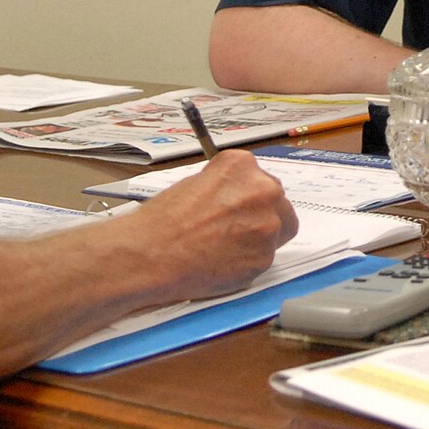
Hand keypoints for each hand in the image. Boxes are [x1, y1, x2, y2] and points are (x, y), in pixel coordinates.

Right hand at [139, 151, 297, 298]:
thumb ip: (226, 187)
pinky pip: (264, 259)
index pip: (263, 180)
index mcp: (242, 166)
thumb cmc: (163, 221)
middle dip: (261, 217)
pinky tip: (222, 262)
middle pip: (278, 204)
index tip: (241, 208)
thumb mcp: (196, 183)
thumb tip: (238, 197)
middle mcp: (262, 190)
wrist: (150, 254)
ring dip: (256, 240)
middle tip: (235, 230)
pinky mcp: (265, 257)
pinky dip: (248, 262)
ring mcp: (267, 224)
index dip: (252, 198)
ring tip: (222, 248)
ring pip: (276, 233)